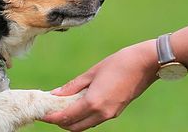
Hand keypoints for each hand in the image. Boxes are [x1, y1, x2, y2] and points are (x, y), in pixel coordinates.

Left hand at [42, 40, 158, 130]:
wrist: (146, 64)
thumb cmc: (119, 63)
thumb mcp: (92, 72)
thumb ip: (73, 86)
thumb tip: (55, 94)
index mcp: (93, 103)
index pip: (66, 117)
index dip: (51, 117)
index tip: (41, 114)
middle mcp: (102, 113)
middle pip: (74, 127)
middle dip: (60, 123)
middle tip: (49, 112)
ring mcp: (110, 114)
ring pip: (85, 125)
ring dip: (71, 121)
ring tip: (61, 108)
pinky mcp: (116, 111)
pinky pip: (94, 120)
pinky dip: (83, 117)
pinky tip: (77, 105)